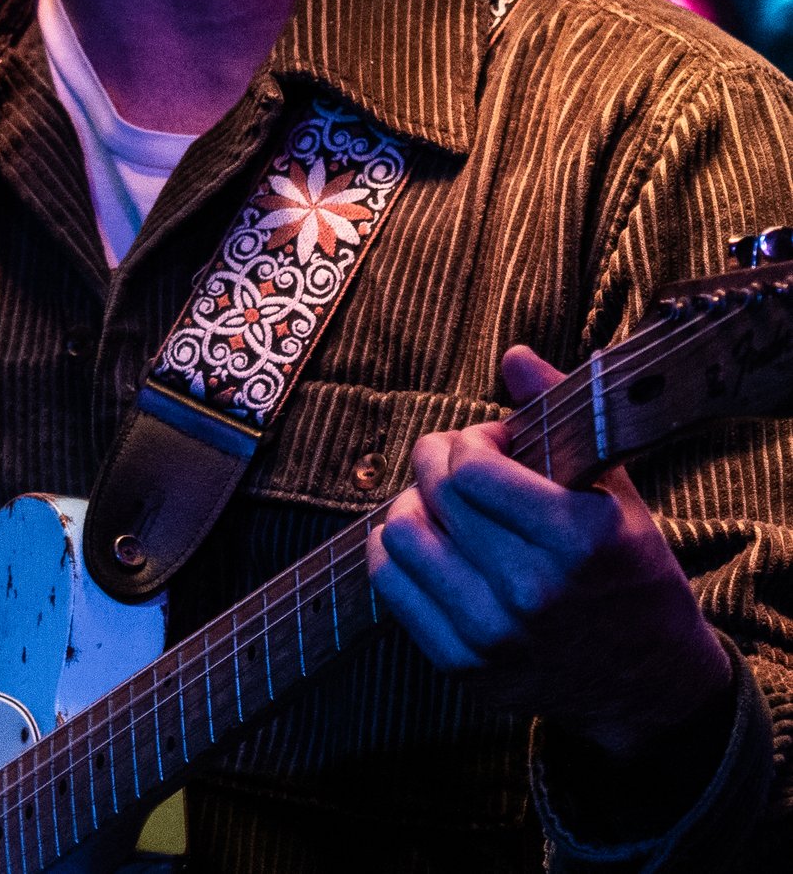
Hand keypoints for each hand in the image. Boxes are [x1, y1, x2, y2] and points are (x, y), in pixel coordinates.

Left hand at [367, 345, 732, 758]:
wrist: (651, 684)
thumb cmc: (631, 576)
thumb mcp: (617, 494)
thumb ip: (562, 419)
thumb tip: (514, 356)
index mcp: (578, 539)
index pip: (473, 466)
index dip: (469, 441)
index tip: (487, 443)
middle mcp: (532, 589)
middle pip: (435, 494)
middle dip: (437, 461)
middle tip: (456, 463)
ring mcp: (493, 632)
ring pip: (401, 535)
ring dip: (412, 506)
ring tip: (443, 506)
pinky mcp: (462, 664)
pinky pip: (391, 587)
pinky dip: (394, 553)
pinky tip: (424, 542)